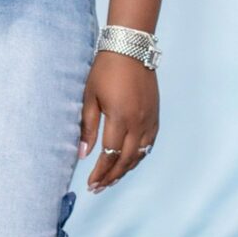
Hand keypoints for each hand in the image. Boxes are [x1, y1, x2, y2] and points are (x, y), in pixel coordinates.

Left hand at [78, 52, 157, 191]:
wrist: (130, 48)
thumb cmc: (105, 70)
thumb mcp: (89, 97)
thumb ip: (87, 127)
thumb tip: (82, 154)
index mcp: (120, 118)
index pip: (110, 155)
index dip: (100, 172)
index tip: (90, 183)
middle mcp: (138, 123)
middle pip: (126, 160)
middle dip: (111, 177)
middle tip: (98, 188)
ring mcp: (149, 120)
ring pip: (140, 155)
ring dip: (125, 170)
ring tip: (111, 180)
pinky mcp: (155, 115)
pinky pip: (149, 144)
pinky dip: (138, 157)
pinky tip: (129, 162)